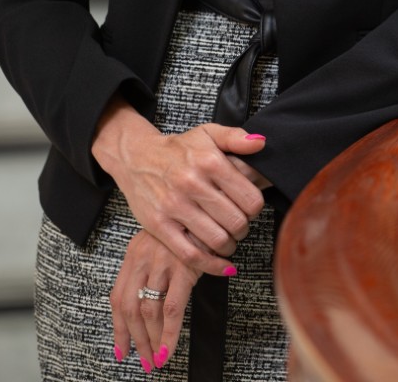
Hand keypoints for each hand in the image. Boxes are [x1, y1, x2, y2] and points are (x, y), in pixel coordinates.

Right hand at [93, 102, 267, 270]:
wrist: (136, 156)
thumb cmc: (178, 148)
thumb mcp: (208, 133)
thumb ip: (236, 137)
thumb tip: (261, 143)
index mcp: (210, 161)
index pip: (250, 199)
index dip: (256, 208)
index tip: (250, 209)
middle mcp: (193, 183)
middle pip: (236, 222)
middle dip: (243, 228)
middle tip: (239, 225)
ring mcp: (174, 206)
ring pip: (217, 240)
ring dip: (229, 246)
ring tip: (228, 239)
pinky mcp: (159, 225)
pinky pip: (191, 255)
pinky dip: (212, 266)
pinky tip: (223, 265)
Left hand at [110, 229, 214, 372]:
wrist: (210, 205)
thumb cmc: (189, 227)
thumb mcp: (161, 243)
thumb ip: (150, 269)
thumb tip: (146, 307)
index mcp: (134, 253)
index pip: (117, 297)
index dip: (118, 328)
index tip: (121, 349)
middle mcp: (143, 257)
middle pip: (129, 307)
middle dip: (135, 339)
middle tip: (144, 360)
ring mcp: (162, 261)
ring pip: (149, 311)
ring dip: (152, 340)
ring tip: (158, 358)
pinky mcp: (184, 267)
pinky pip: (173, 309)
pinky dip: (170, 334)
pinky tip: (169, 348)